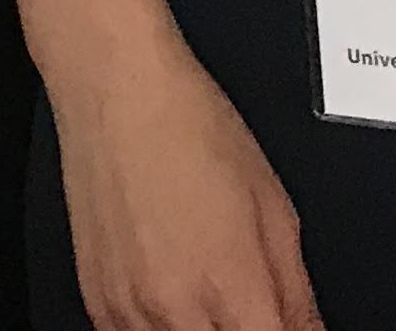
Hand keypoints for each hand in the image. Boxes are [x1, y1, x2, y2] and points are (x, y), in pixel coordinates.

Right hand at [56, 48, 324, 329]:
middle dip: (246, 329)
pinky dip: (161, 326)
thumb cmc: (191, 129)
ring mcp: (128, 311)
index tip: (286, 323)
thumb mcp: (275, 210)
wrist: (115, 88)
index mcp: (233, 290)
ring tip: (209, 291)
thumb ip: (299, 295)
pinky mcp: (96, 302)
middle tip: (250, 306)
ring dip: (205, 330)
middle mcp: (176, 310)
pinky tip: (174, 290)